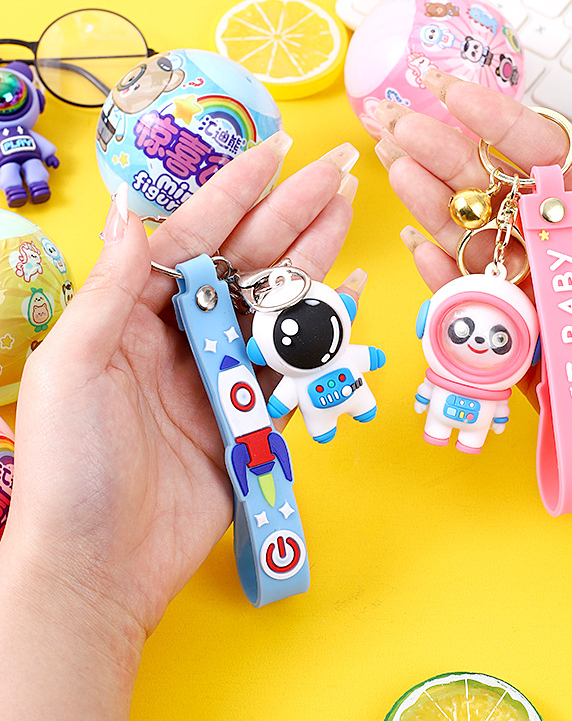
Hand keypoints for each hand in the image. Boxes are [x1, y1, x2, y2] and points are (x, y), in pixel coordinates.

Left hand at [3, 136, 359, 651]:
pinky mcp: (244, 424)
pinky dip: (319, 333)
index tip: (278, 150)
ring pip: (273, 307)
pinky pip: (290, 368)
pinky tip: (346, 298)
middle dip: (292, 213)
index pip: (191, 236)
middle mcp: (174, 339)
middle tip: (341, 172)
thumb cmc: (70, 469)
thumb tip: (127, 210)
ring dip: (313, 259)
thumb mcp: (73, 365)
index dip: (236, 191)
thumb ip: (111, 287)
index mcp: (127, 316)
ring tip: (351, 213)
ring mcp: (213, 380)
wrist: (96, 570)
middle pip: (243, 262)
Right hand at [376, 76, 571, 539]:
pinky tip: (420, 247)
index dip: (500, 124)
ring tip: (397, 170)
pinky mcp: (536, 365)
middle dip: (448, 157)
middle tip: (398, 124)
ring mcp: (555, 312)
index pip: (551, 163)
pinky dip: (447, 285)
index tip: (455, 93)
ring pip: (482, 251)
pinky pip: (482, 319)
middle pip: (502, 199)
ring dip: (436, 209)